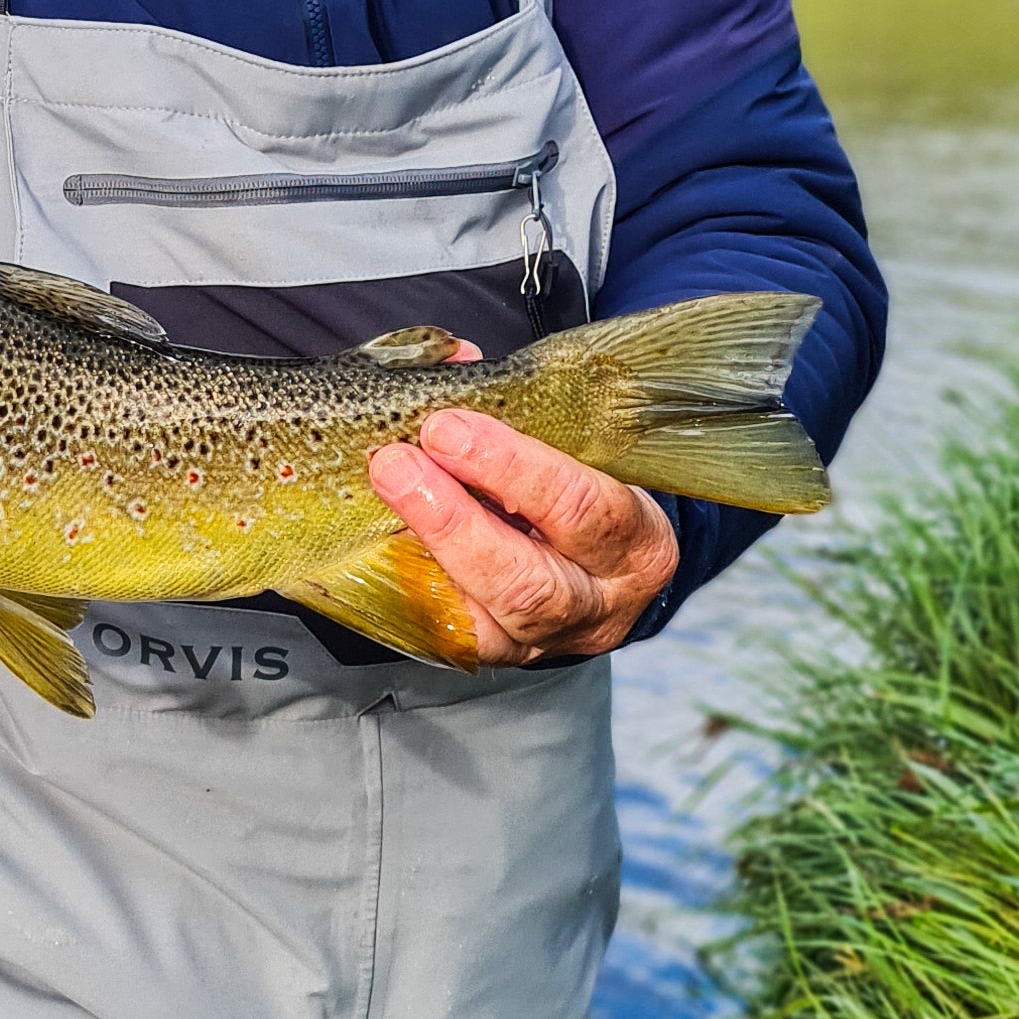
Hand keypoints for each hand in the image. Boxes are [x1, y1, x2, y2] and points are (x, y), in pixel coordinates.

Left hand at [365, 408, 678, 664]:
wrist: (606, 560)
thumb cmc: (586, 484)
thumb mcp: (579, 445)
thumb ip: (520, 406)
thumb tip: (451, 361)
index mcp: (637, 541)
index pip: (582, 509)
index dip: (512, 469)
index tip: (447, 428)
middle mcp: (600, 602)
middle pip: (530, 582)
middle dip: (455, 521)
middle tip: (398, 464)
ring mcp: (549, 640)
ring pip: (488, 621)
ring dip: (426, 553)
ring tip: (387, 492)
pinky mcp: (502, 657)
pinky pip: (453, 637)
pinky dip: (415, 590)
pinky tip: (380, 543)